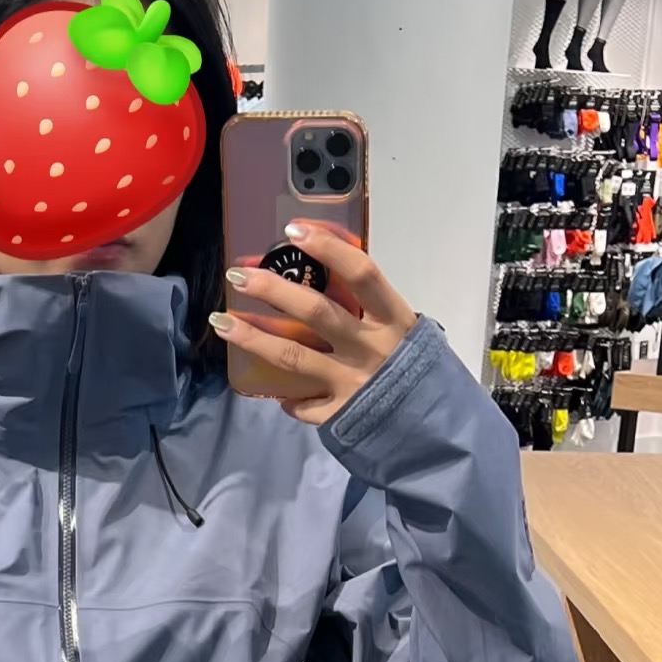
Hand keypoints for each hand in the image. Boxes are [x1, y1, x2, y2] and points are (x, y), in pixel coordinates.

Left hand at [210, 223, 417, 423]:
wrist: (441, 430)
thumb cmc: (420, 370)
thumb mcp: (406, 332)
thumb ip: (371, 311)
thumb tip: (328, 278)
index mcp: (394, 319)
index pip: (361, 273)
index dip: (327, 249)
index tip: (293, 231)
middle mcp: (371, 348)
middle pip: (316, 312)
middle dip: (273, 290)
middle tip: (238, 276)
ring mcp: (353, 382)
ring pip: (293, 357)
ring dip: (253, 337)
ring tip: (221, 322)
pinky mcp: (341, 414)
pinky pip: (303, 404)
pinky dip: (286, 398)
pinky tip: (274, 393)